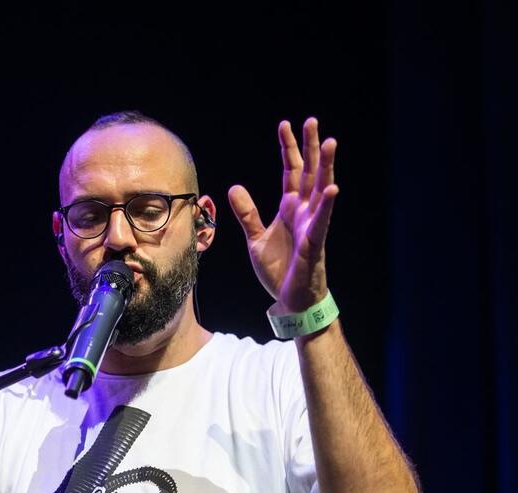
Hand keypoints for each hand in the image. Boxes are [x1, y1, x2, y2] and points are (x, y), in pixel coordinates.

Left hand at [227, 118, 338, 311]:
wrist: (290, 298)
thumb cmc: (279, 269)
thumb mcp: (256, 238)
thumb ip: (247, 214)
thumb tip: (234, 188)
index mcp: (290, 208)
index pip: (290, 171)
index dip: (287, 149)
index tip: (285, 125)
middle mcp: (304, 212)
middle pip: (308, 172)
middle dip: (310, 147)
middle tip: (311, 121)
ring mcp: (312, 225)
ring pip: (320, 189)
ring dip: (325, 166)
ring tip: (330, 142)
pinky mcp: (314, 243)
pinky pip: (321, 221)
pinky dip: (325, 204)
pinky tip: (331, 187)